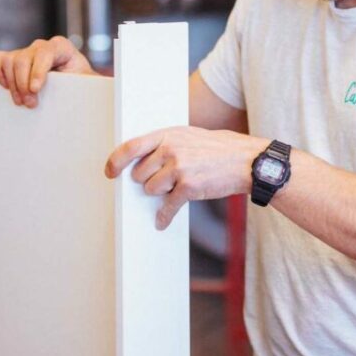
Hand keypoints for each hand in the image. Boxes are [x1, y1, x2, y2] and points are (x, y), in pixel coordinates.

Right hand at [0, 36, 94, 107]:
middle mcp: (42, 46)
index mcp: (62, 47)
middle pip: (24, 58)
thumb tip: (110, 87)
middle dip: (24, 84)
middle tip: (30, 104)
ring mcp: (27, 52)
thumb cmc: (81, 85)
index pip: (46, 52)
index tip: (36, 90)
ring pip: (10, 61)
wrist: (72, 86)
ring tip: (22, 102)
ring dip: (12, 84)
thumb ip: (92, 82)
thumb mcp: (88, 83)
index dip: (38, 71)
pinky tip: (7, 88)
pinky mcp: (14, 59)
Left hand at [105, 126, 266, 228]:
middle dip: (148, 181)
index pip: (131, 146)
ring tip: (177, 187)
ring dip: (160, 194)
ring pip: (151, 190)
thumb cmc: (218, 148)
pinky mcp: (188, 187)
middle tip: (165, 179)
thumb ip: (165, 144)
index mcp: (168, 134)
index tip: (109, 172)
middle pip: (139, 174)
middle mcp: (171, 149)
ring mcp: (179, 168)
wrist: (246, 160)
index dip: (115, 161)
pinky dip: (164, 217)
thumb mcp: (188, 136)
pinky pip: (167, 207)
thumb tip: (142, 160)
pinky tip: (162, 221)